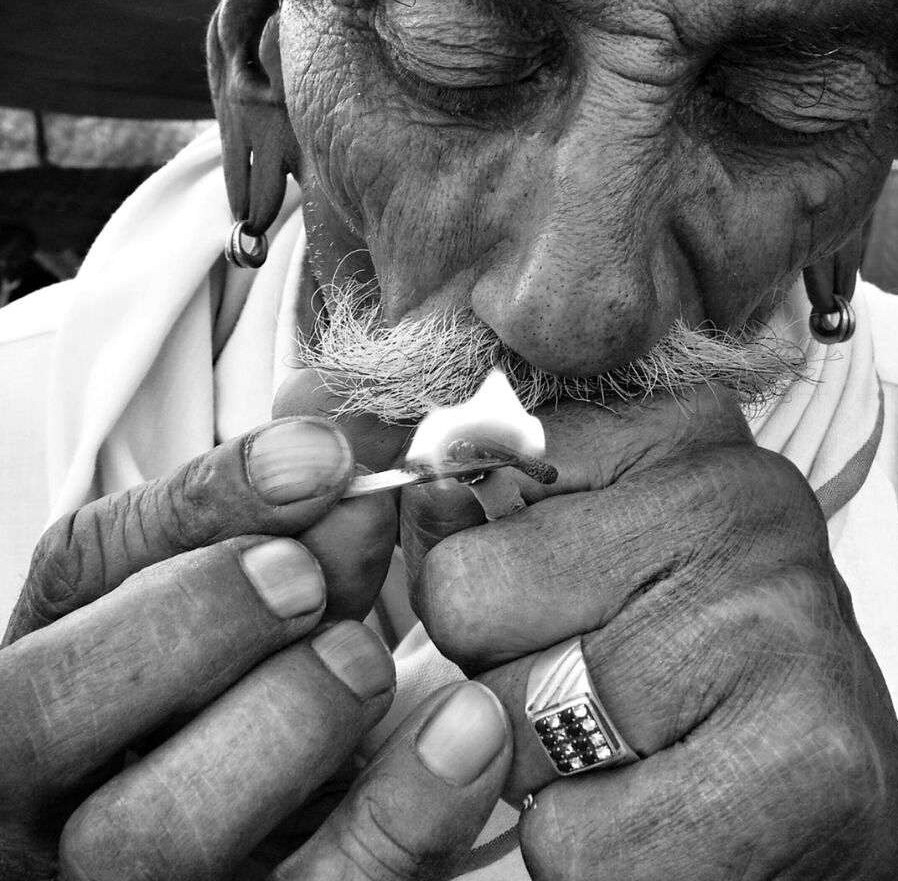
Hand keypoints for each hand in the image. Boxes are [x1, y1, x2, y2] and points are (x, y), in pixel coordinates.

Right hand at [2, 413, 508, 880]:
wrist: (262, 779)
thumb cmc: (216, 664)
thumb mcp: (201, 578)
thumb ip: (246, 511)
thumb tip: (334, 445)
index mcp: (43, 682)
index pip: (67, 593)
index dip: (195, 517)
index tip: (319, 466)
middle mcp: (63, 795)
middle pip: (60, 721)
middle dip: (201, 620)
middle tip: (307, 577)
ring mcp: (160, 880)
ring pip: (165, 834)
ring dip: (290, 715)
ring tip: (367, 657)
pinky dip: (405, 808)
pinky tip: (469, 723)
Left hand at [401, 388, 897, 879]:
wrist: (845, 791)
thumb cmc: (701, 657)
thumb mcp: (604, 546)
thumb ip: (499, 516)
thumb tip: (422, 496)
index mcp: (688, 432)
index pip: (474, 479)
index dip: (474, 567)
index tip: (545, 598)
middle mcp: (740, 501)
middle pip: (467, 599)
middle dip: (495, 672)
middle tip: (590, 687)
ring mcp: (774, 623)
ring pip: (505, 729)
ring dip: (541, 772)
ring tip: (636, 750)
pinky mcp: (803, 765)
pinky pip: (572, 839)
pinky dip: (591, 852)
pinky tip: (664, 817)